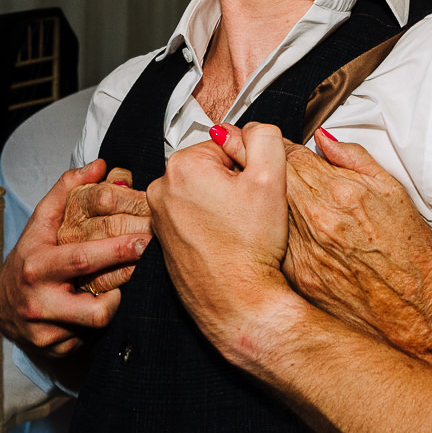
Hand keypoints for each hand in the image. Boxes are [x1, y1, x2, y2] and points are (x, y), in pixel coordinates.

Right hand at [0, 160, 148, 361]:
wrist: (2, 308)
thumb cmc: (30, 258)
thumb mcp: (40, 224)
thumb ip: (66, 190)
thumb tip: (100, 164)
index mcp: (38, 267)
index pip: (83, 259)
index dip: (117, 251)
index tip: (144, 240)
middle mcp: (40, 303)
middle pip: (97, 307)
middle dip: (127, 285)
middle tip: (148, 263)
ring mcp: (48, 331)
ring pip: (99, 323)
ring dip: (114, 304)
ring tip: (115, 287)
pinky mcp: (57, 349)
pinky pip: (92, 337)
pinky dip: (98, 323)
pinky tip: (95, 307)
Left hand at [147, 124, 296, 372]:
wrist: (237, 303)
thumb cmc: (251, 247)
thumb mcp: (272, 177)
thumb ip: (265, 137)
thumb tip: (251, 129)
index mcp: (182, 165)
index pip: (226, 146)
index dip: (249, 168)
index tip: (254, 195)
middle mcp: (161, 188)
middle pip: (211, 168)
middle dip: (233, 185)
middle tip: (249, 214)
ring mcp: (159, 217)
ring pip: (202, 193)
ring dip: (222, 205)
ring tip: (237, 231)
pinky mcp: (163, 240)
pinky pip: (193, 218)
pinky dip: (210, 225)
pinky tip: (225, 243)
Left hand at [218, 126, 431, 373]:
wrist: (414, 308)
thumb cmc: (408, 251)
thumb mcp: (391, 189)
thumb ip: (352, 158)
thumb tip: (323, 139)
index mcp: (334, 190)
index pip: (287, 155)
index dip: (275, 149)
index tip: (268, 148)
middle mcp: (312, 219)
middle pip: (267, 182)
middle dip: (257, 173)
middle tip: (248, 167)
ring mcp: (300, 251)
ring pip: (263, 215)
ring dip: (259, 206)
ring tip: (258, 205)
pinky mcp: (296, 277)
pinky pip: (273, 247)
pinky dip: (269, 240)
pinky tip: (273, 240)